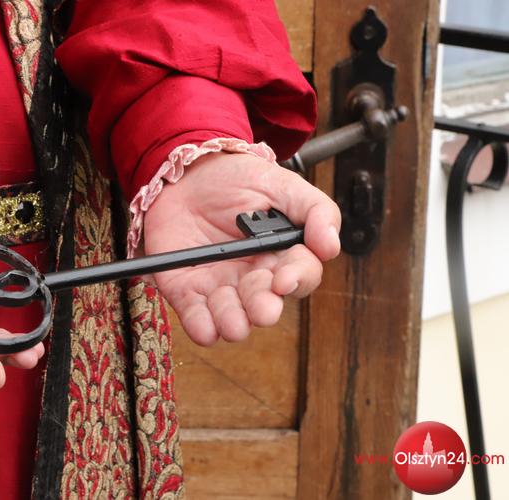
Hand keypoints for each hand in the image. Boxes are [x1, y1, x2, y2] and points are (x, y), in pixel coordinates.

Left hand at [143, 152, 340, 345]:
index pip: (299, 277)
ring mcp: (219, 287)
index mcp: (280, 256)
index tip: (284, 279)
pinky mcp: (186, 290)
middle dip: (264, 309)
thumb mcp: (281, 184)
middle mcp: (252, 278)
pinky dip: (200, 327)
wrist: (187, 171)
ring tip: (233, 321)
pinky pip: (196, 319)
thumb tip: (330, 246)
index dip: (296, 280)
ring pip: (233, 320)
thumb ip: (315, 210)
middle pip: (265, 305)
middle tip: (262, 307)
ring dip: (234, 323)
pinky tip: (205, 327)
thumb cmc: (236, 179)